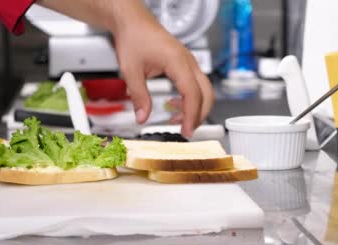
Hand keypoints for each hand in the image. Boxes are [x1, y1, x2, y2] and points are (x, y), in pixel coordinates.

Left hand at [111, 4, 213, 136]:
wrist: (132, 21)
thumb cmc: (133, 37)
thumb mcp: (131, 70)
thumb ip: (138, 96)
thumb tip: (143, 117)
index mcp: (178, 61)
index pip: (192, 94)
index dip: (191, 116)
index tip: (186, 131)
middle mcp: (188, 61)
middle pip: (206, 93)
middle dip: (199, 115)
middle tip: (186, 131)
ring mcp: (188, 62)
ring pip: (204, 89)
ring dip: (195, 108)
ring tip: (178, 121)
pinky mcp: (184, 63)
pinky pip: (195, 84)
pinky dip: (190, 98)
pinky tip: (175, 106)